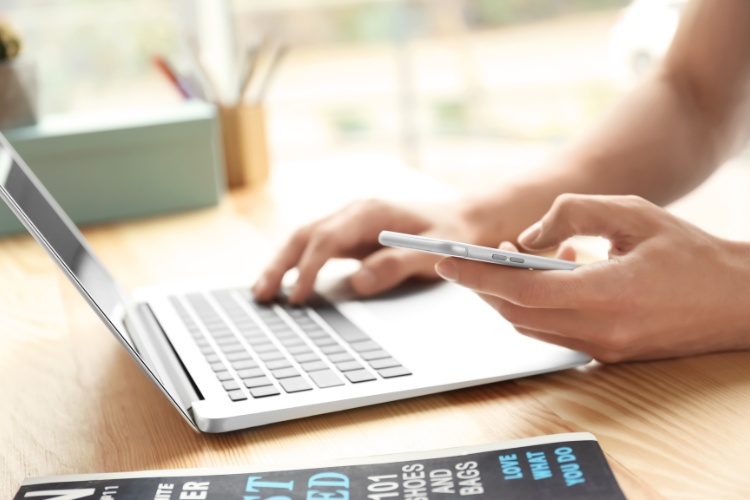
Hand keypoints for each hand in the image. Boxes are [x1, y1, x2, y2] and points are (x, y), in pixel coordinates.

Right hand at [253, 199, 482, 303]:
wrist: (464, 220)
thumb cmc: (452, 236)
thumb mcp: (434, 252)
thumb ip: (397, 265)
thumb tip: (358, 282)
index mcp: (371, 212)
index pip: (327, 238)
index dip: (309, 268)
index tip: (297, 296)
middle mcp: (354, 212)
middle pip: (305, 235)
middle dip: (280, 264)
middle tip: (261, 294)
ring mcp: (351, 222)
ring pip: (305, 239)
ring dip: (283, 263)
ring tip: (262, 292)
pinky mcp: (352, 235)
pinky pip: (317, 247)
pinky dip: (298, 263)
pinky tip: (287, 282)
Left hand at [435, 194, 749, 361]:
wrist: (737, 301)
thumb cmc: (690, 253)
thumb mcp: (633, 212)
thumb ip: (573, 212)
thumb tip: (528, 236)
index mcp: (608, 293)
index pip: (521, 291)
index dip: (478, 277)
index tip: (447, 263)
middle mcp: (601, 329)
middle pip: (516, 313)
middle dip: (486, 285)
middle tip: (476, 256)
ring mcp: (603, 348)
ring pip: (530, 326)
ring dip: (510, 296)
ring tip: (520, 258)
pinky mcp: (607, 354)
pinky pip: (552, 333)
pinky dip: (535, 307)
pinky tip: (552, 275)